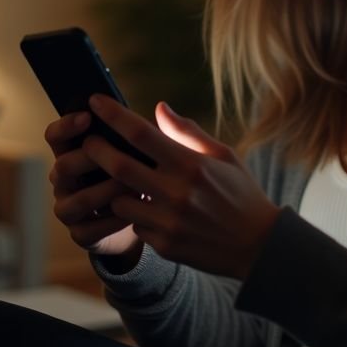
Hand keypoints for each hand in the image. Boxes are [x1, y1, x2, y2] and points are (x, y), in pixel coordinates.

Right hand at [44, 111, 142, 261]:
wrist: (140, 219)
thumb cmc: (138, 174)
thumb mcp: (140, 152)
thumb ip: (143, 133)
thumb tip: (163, 108)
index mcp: (71, 153)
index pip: (55, 136)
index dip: (66, 125)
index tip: (88, 116)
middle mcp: (64, 180)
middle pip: (63, 166)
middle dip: (90, 160)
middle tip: (118, 155)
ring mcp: (68, 208)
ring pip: (77, 199)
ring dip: (105, 192)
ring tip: (134, 186)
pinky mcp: (80, 234)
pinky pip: (88, 229)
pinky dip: (111, 221)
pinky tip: (133, 214)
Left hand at [82, 95, 280, 280]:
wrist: (259, 246)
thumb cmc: (241, 193)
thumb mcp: (223, 156)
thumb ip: (187, 133)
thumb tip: (158, 108)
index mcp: (191, 164)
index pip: (140, 132)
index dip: (113, 114)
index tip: (95, 101)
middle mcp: (177, 192)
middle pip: (118, 165)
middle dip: (96, 150)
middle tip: (88, 141)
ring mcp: (169, 221)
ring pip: (119, 200)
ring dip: (114, 188)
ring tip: (120, 181)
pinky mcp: (165, 244)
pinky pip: (135, 226)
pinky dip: (136, 215)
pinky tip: (147, 210)